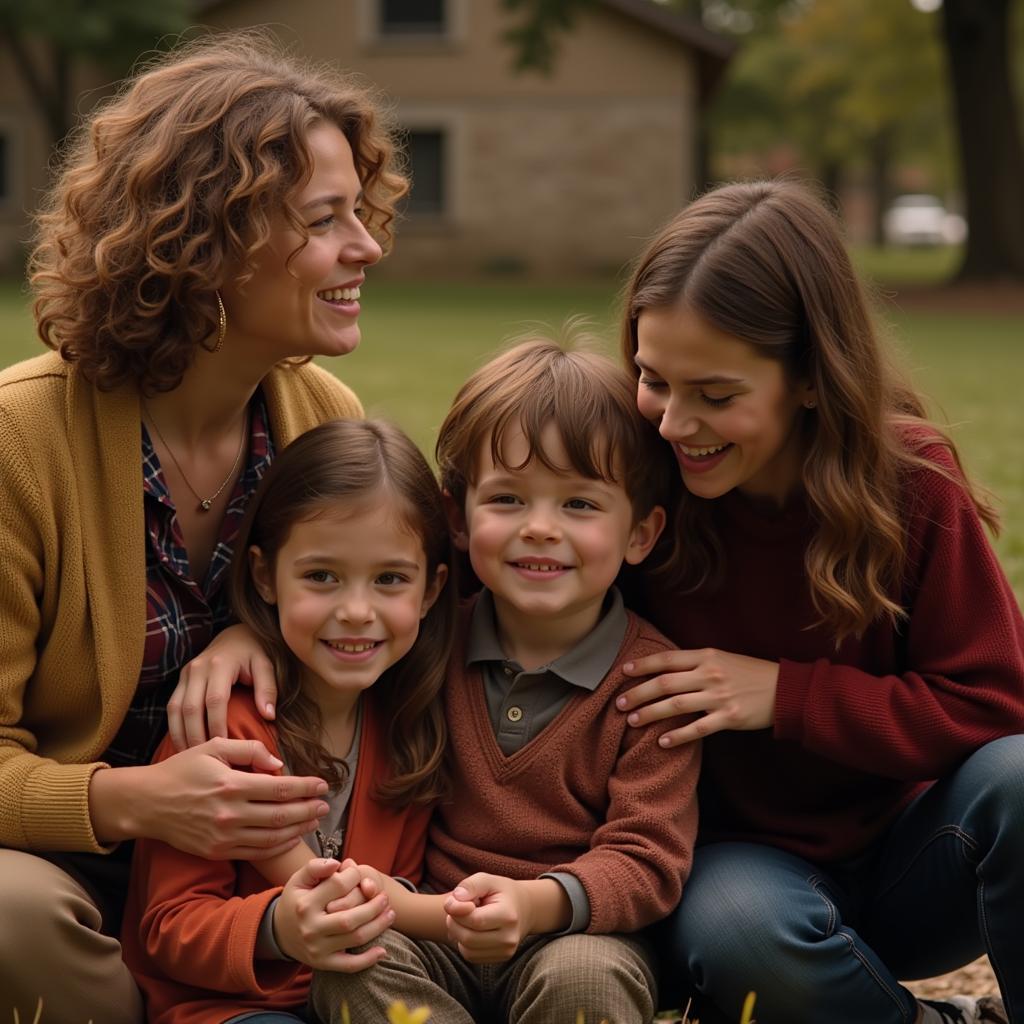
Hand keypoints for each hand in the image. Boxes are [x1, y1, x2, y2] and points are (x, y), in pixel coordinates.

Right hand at [91, 738, 328, 857]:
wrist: (147, 803)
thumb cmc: (182, 770)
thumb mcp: (213, 747)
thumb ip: (249, 750)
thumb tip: (278, 764)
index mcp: (231, 784)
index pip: (281, 788)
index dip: (306, 787)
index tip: (323, 785)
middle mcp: (230, 813)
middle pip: (282, 815)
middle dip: (308, 810)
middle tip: (325, 805)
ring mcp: (223, 836)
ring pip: (272, 837)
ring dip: (298, 830)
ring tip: (314, 821)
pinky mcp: (217, 851)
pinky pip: (256, 852)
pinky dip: (278, 846)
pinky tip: (291, 837)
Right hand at [167, 624, 278, 749]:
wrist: (235, 634)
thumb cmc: (254, 652)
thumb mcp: (266, 664)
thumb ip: (268, 688)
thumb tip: (268, 715)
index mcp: (220, 664)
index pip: (215, 700)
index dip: (217, 725)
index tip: (225, 747)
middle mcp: (198, 668)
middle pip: (191, 708)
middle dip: (196, 735)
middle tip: (205, 760)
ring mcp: (186, 673)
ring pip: (176, 709)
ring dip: (181, 734)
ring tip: (191, 757)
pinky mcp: (180, 679)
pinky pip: (171, 707)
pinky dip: (175, 727)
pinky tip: (182, 744)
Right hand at [274, 858, 394, 970]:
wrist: (279, 932)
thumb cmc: (296, 899)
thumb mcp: (299, 879)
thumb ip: (316, 866)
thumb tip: (337, 864)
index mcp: (306, 904)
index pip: (339, 886)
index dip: (355, 876)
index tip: (360, 874)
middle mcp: (311, 928)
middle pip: (350, 918)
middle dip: (374, 906)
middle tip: (385, 897)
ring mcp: (317, 948)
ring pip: (354, 939)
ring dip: (378, 926)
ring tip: (390, 913)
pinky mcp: (322, 964)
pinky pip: (348, 966)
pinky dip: (368, 960)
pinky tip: (383, 950)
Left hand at [444, 874, 532, 963]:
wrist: (524, 909)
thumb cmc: (502, 892)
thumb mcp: (488, 880)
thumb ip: (469, 886)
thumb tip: (451, 904)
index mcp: (508, 916)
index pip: (474, 920)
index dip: (456, 910)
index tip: (454, 899)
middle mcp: (509, 938)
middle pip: (468, 938)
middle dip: (454, 923)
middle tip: (456, 909)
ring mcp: (505, 951)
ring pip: (467, 951)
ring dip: (457, 934)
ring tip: (464, 918)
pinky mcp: (499, 959)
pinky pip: (471, 957)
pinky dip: (464, 944)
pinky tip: (470, 930)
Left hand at [618, 648, 779, 746]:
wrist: (784, 689)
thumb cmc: (749, 673)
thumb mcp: (722, 658)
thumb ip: (695, 662)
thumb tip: (664, 668)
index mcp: (706, 656)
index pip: (667, 659)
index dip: (643, 665)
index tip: (623, 672)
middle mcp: (710, 674)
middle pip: (665, 683)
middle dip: (638, 693)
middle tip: (618, 703)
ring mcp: (719, 697)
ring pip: (676, 705)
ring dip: (651, 713)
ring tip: (632, 720)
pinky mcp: (729, 717)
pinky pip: (698, 729)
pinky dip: (677, 735)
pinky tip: (661, 741)